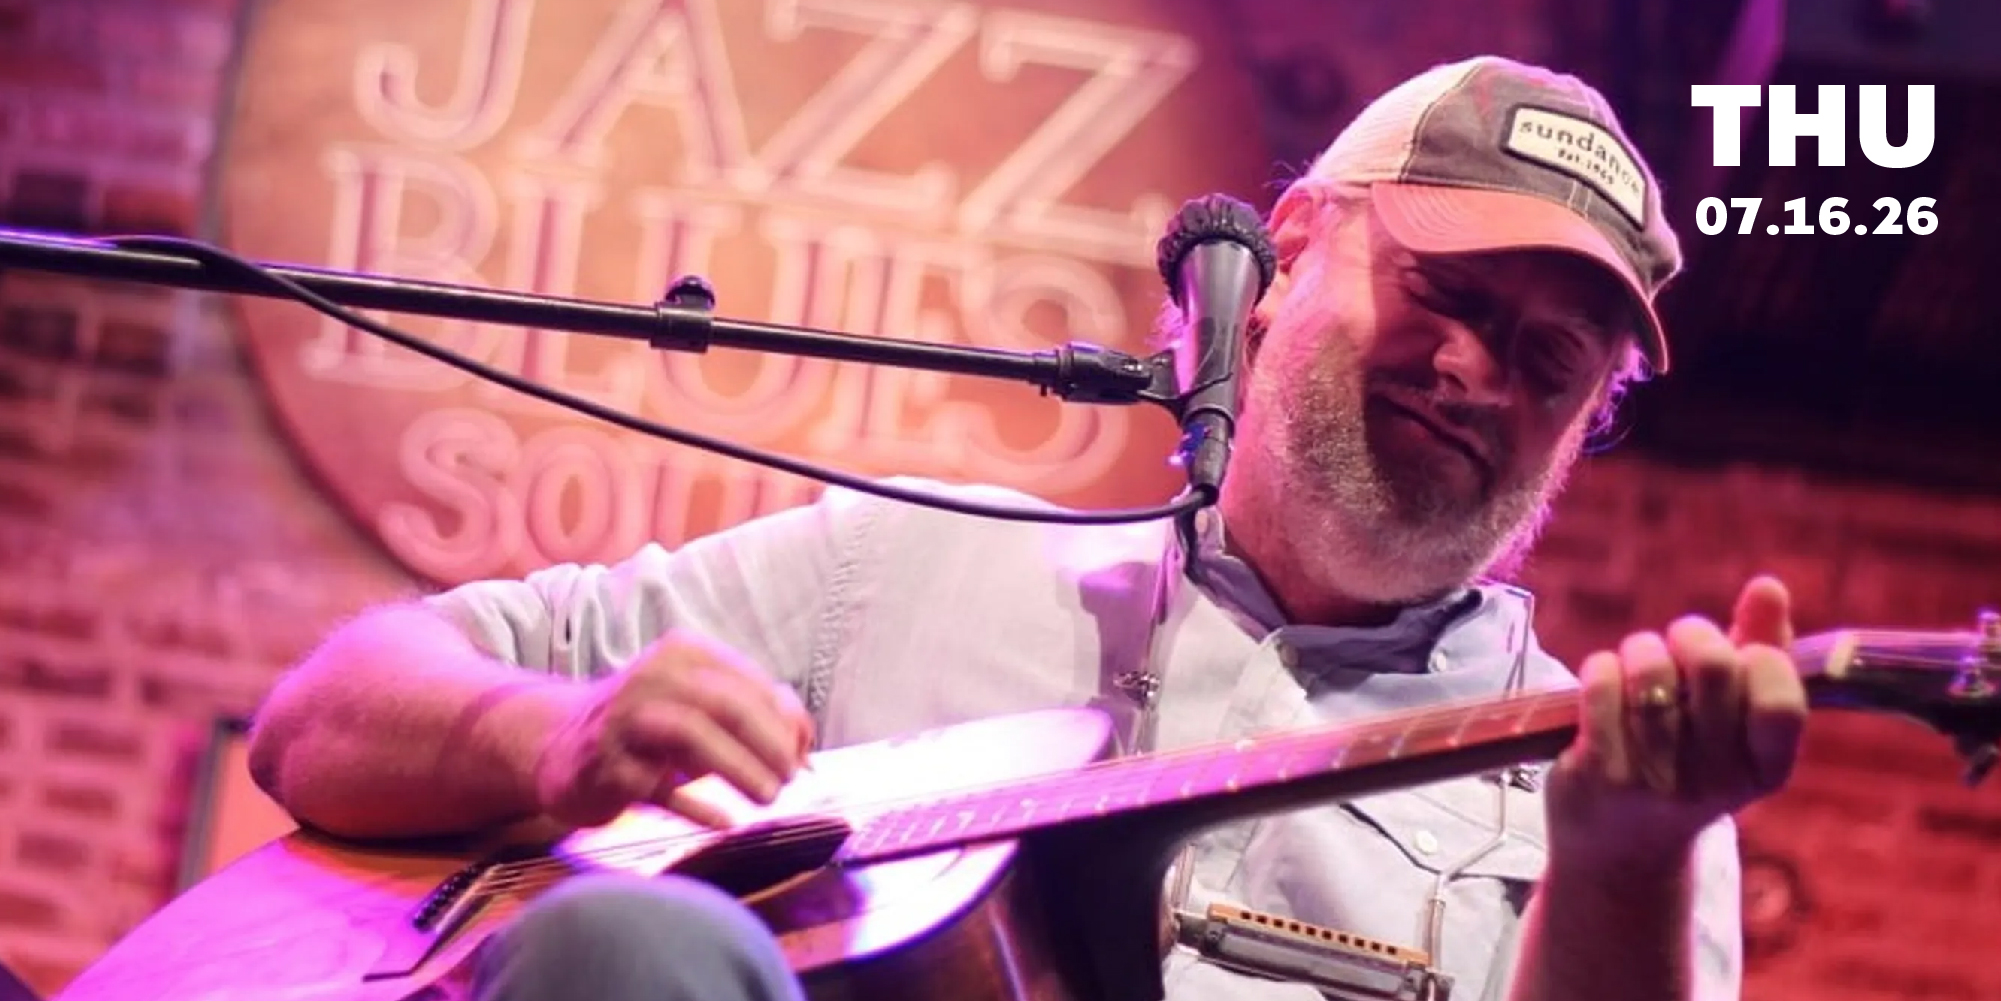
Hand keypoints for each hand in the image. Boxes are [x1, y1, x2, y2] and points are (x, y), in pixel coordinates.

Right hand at [531, 630, 813, 829]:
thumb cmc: (650, 731)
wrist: (560, 748)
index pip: (748, 684)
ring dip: (737, 767)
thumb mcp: (703, 712)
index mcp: (683, 655)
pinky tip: (725, 822)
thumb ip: (758, 714)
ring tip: (768, 797)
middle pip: (724, 703)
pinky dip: (694, 805)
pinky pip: (655, 787)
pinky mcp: (604, 766)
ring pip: (690, 734)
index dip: (784, 722)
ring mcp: (622, 720)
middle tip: (789, 779)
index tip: (803, 758)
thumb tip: (804, 740)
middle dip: (767, 742)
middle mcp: (651, 677)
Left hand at [1544, 575, 1809, 872]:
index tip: (1741, 651)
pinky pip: (1602, 687)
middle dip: (1692, 634)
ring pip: (1651, 673)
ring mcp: (1657, 780)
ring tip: (1639, 661)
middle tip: (1679, 640)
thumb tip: (1769, 586)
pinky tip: (1605, 679)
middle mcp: (1717, 782)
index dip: (1761, 657)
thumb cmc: (1686, 760)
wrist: (1618, 847)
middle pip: (1713, 669)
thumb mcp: (1734, 718)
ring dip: (1642, 649)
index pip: (1782, 702)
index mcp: (1766, 768)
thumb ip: (1762, 648)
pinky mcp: (1600, 773)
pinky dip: (1602, 667)